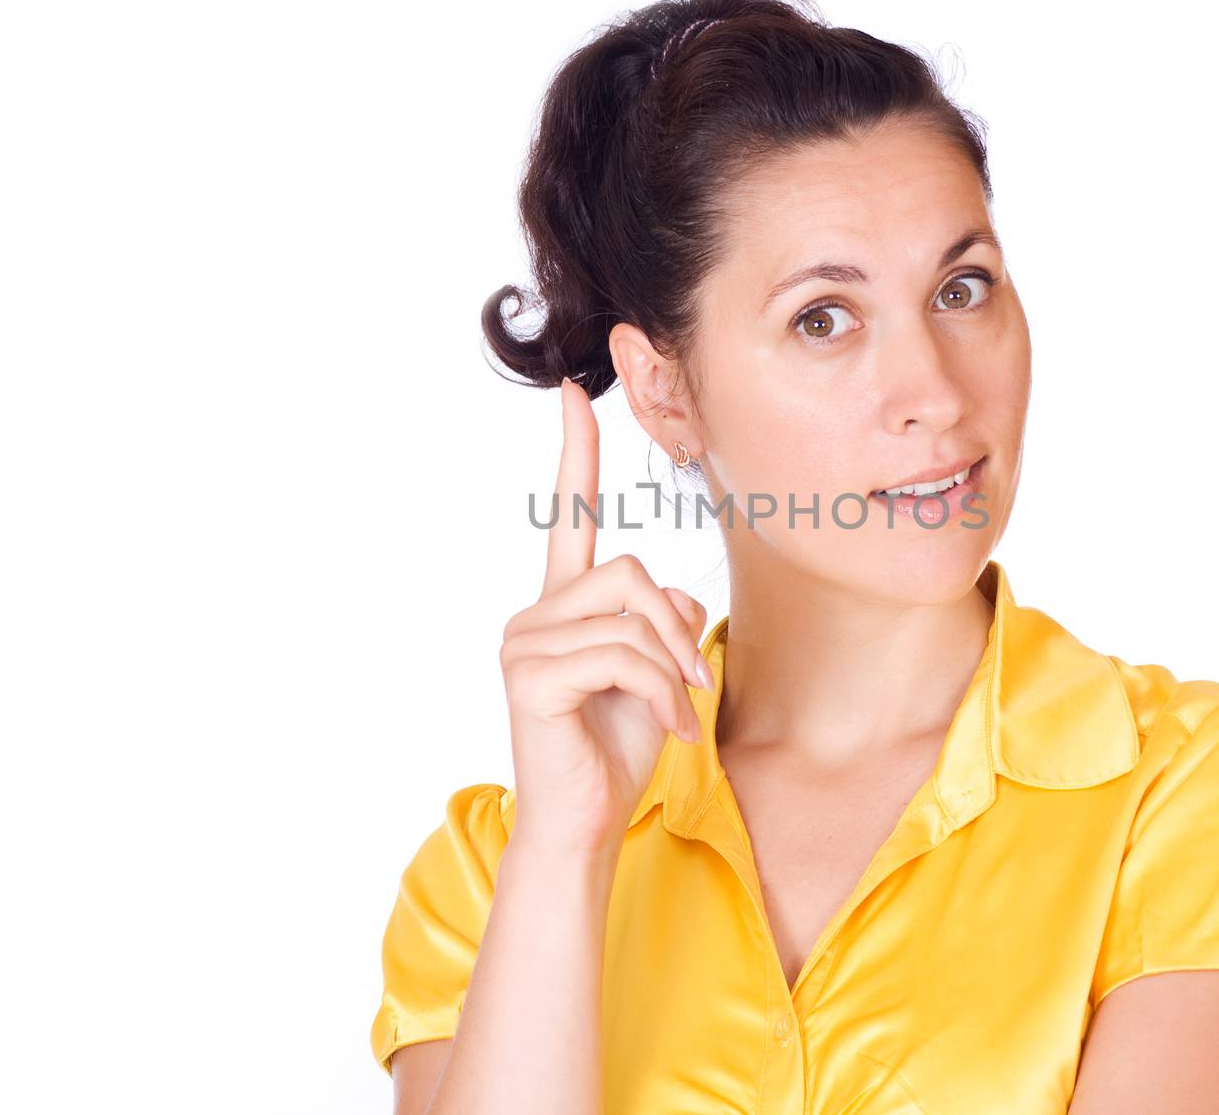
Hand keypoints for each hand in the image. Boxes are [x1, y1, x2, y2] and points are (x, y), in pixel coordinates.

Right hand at [497, 378, 710, 856]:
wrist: (587, 823)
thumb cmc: (617, 749)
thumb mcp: (658, 673)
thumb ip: (662, 620)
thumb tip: (670, 590)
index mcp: (564, 605)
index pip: (569, 517)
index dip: (576, 454)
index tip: (575, 395)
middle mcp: (537, 614)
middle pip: (629, 569)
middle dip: (675, 626)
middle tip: (693, 680)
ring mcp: (526, 643)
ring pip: (630, 611)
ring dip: (672, 666)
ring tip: (678, 711)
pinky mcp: (530, 677)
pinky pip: (619, 654)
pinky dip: (660, 692)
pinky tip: (666, 728)